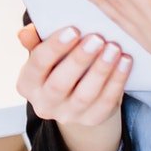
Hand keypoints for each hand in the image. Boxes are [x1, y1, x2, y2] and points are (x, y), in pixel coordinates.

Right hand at [16, 21, 130, 150]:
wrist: (74, 93)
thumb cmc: (57, 62)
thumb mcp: (44, 51)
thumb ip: (35, 40)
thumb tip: (25, 33)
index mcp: (27, 83)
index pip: (37, 65)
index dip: (54, 48)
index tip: (73, 30)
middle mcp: (44, 104)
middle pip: (59, 84)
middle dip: (79, 60)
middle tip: (97, 38)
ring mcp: (68, 115)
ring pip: (85, 95)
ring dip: (101, 70)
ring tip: (114, 48)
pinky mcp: (91, 120)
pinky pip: (106, 103)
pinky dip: (117, 81)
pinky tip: (125, 61)